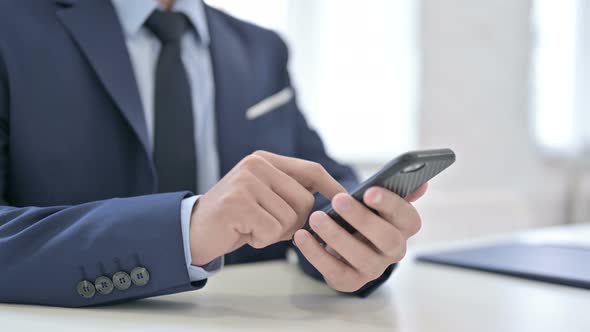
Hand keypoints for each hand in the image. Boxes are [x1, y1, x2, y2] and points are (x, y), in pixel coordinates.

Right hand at [189, 151, 344, 265]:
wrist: (194, 231)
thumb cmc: (236, 218)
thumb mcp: (265, 198)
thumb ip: (291, 194)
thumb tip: (331, 203)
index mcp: (265, 160)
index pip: (310, 170)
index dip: (332, 186)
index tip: (347, 200)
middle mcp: (256, 165)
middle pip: (304, 200)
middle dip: (293, 222)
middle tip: (267, 225)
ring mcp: (246, 182)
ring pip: (289, 218)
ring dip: (274, 233)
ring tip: (252, 226)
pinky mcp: (238, 203)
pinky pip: (271, 230)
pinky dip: (261, 240)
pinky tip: (244, 232)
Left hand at [293, 184, 426, 291]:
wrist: (345, 240)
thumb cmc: (363, 213)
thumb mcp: (377, 199)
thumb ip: (396, 189)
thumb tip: (421, 184)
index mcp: (404, 227)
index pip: (408, 217)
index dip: (390, 204)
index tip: (369, 191)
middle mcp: (395, 250)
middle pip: (386, 238)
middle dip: (361, 218)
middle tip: (337, 199)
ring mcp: (374, 268)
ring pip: (360, 256)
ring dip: (336, 235)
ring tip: (315, 217)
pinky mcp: (351, 281)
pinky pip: (334, 270)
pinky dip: (316, 253)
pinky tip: (302, 235)